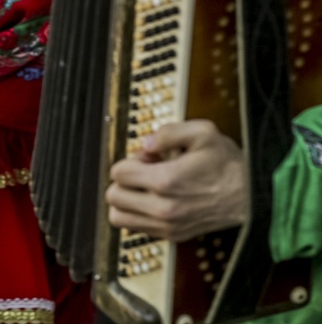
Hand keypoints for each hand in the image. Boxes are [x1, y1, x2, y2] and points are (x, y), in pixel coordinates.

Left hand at [106, 119, 244, 240]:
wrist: (254, 197)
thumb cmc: (229, 164)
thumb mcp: (203, 132)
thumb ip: (168, 132)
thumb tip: (145, 144)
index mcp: (166, 181)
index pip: (118, 172)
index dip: (130, 159)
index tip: (148, 159)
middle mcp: (163, 208)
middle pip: (113, 195)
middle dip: (124, 180)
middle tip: (145, 173)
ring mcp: (167, 225)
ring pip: (118, 217)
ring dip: (126, 200)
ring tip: (146, 189)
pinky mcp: (172, 236)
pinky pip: (134, 229)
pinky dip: (136, 215)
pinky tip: (155, 201)